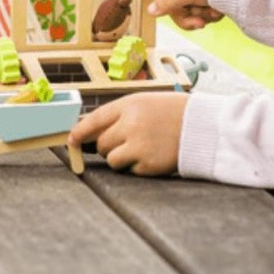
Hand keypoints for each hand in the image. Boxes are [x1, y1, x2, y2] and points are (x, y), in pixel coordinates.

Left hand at [67, 92, 188, 175]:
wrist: (201, 126)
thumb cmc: (171, 112)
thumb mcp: (143, 103)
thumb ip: (119, 115)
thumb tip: (93, 132)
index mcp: (128, 105)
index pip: (95, 119)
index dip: (80, 131)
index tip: (71, 140)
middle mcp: (130, 124)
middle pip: (102, 143)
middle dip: (108, 146)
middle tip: (124, 142)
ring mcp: (139, 145)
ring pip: (112, 159)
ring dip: (120, 158)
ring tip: (140, 148)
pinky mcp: (148, 164)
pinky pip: (130, 170)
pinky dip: (137, 166)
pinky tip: (152, 155)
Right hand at [122, 0, 223, 30]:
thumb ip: (167, 2)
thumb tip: (151, 11)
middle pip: (171, 8)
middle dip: (186, 18)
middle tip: (198, 22)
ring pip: (186, 14)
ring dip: (199, 17)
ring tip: (213, 13)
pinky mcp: (206, 1)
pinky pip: (199, 15)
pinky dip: (209, 16)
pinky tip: (219, 11)